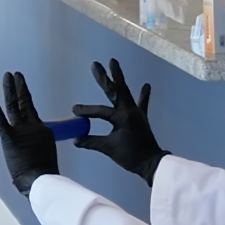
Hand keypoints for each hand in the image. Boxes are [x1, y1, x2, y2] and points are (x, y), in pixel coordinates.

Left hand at [0, 71, 58, 195]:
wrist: (41, 179)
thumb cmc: (44, 172)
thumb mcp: (44, 154)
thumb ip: (38, 147)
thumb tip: (36, 154)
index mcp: (41, 130)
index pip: (30, 111)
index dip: (25, 98)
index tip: (22, 88)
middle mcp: (32, 126)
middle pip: (24, 103)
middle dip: (19, 88)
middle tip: (15, 74)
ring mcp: (21, 130)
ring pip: (14, 106)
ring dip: (10, 90)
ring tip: (7, 76)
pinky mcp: (9, 137)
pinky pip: (0, 120)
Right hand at [72, 59, 167, 184]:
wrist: (151, 162)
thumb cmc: (130, 155)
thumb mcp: (108, 148)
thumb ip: (91, 142)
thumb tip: (75, 139)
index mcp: (121, 117)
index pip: (99, 111)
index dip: (85, 111)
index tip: (74, 110)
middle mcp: (129, 110)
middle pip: (113, 90)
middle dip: (104, 77)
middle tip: (95, 63)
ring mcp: (136, 112)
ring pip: (125, 91)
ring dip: (119, 77)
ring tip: (113, 61)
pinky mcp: (142, 117)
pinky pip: (142, 103)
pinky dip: (143, 94)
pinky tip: (146, 84)